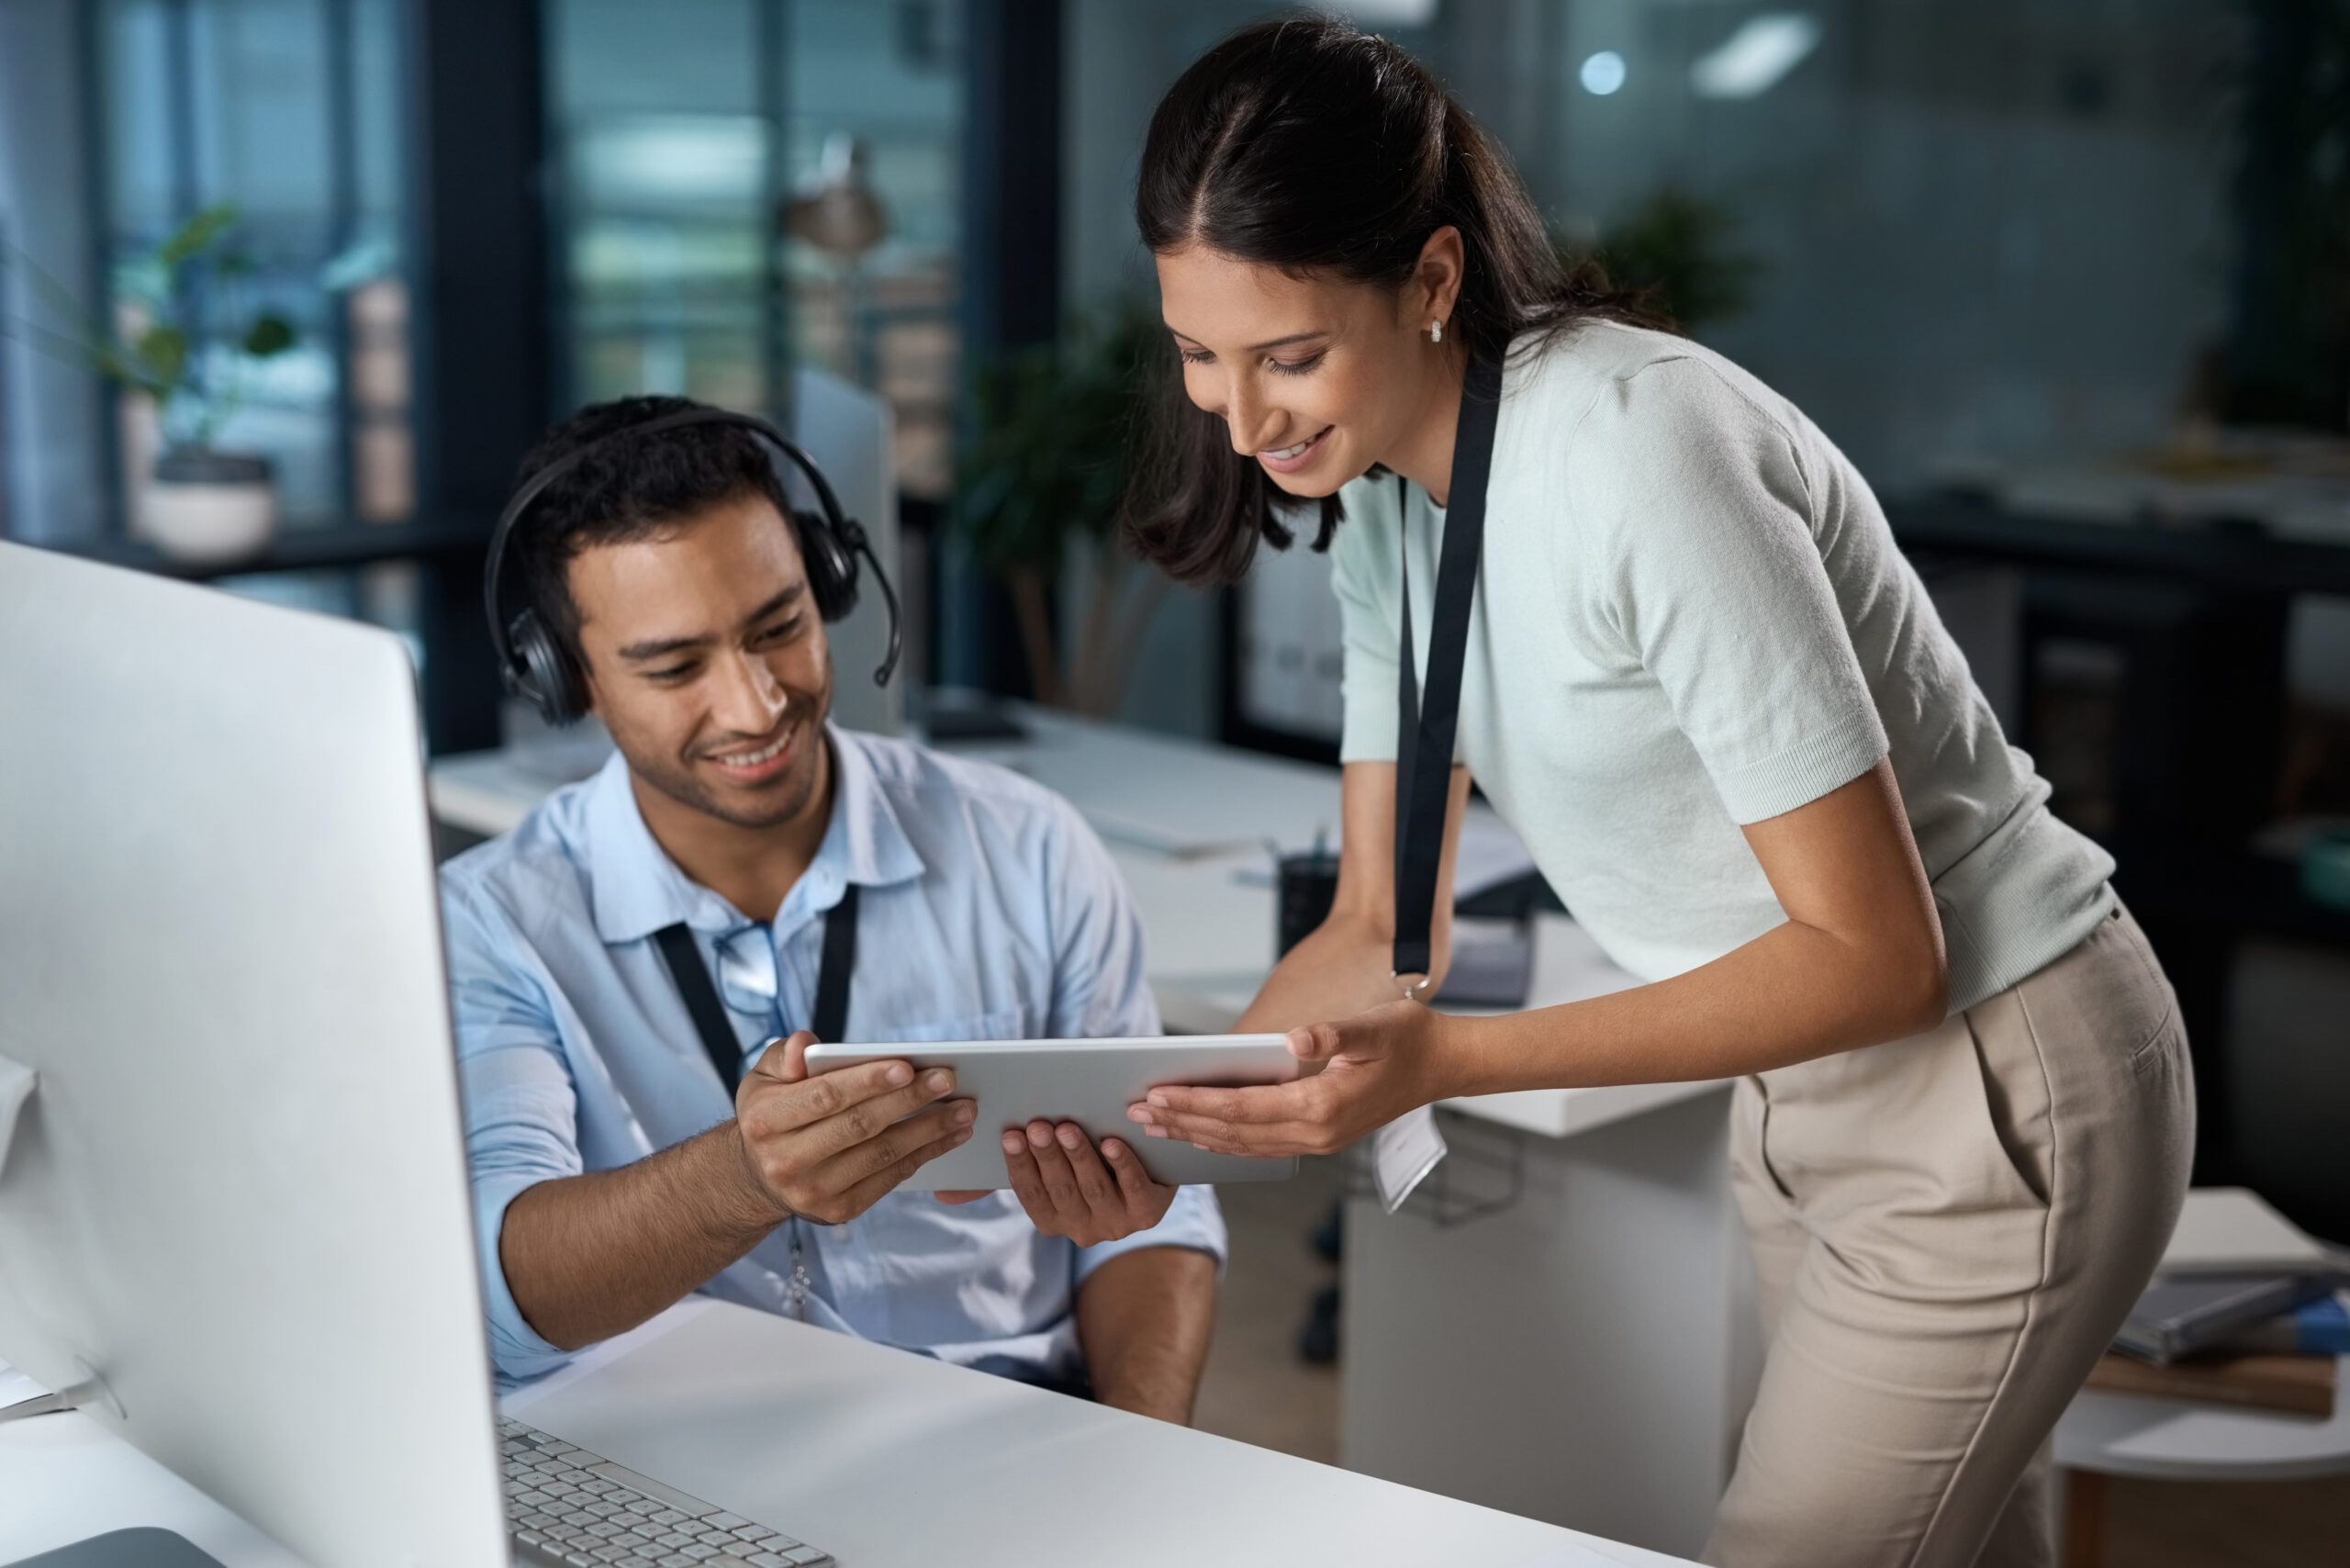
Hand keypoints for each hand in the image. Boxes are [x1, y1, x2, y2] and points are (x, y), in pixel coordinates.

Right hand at [731, 1031, 975, 1225]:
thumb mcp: (764, 1076)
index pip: (825, 1097)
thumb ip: (787, 1053)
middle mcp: (785, 1161)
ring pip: (882, 1155)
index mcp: (765, 1121)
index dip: (868, 1081)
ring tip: (964, 1109)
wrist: (759, 1176)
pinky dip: (925, 1154)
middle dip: (910, 1101)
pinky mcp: (839, 1211)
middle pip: (860, 1126)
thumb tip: (808, 1046)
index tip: (908, 1065)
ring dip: (930, 1131)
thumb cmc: (773, 1112)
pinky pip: (890, 1178)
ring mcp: (813, 1192)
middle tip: (949, 1080)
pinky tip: (950, 1135)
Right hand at [938, 1120, 1176, 1245]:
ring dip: (1078, 1156)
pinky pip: (1134, 1189)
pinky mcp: (1149, 1212)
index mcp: (1051, 1220)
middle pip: (1060, 1190)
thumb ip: (999, 1178)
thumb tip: (940, 1194)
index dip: (1019, 1165)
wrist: (1151, 1171)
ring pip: (1093, 1188)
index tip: (1010, 1134)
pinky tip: (1113, 1142)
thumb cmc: (1086, 1164)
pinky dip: (1123, 1165)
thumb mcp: (1047, 1171)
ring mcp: (1116, 1224)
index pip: (1029, 1194)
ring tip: (1067, 1127)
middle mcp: (1081, 1229)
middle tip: (1037, 1125)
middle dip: (1046, 1156)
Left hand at [1126, 999, 1452, 1156]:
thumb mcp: (1374, 1026)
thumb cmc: (1409, 1039)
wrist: (1444, 1065)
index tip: (1156, 1095)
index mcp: (1322, 1106)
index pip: (1242, 1109)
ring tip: (1157, 1126)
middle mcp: (1316, 1132)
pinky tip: (1202, 1134)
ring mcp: (1319, 1140)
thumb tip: (1294, 1039)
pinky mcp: (1321, 1137)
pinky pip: (1261, 1146)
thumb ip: (1334, 1034)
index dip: (1196, 1103)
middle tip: (1137, 1114)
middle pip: (1234, 1133)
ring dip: (1198, 1136)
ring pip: (1244, 1145)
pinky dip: (1225, 1142)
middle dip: (1183, 1123)